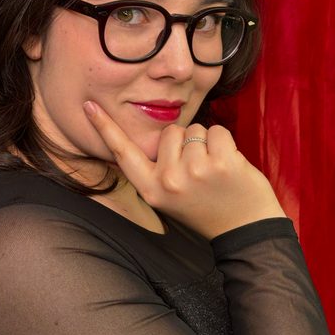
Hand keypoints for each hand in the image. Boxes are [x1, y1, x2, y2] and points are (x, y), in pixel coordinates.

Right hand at [84, 101, 285, 239]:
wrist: (245, 229)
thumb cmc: (207, 206)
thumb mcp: (169, 195)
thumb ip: (158, 167)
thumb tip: (155, 135)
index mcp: (151, 189)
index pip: (122, 152)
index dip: (104, 127)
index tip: (89, 104)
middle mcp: (168, 181)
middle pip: (169, 132)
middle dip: (185, 142)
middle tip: (199, 172)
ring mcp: (194, 171)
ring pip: (194, 129)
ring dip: (206, 143)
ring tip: (214, 171)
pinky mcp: (220, 163)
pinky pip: (217, 131)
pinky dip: (225, 142)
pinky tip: (229, 166)